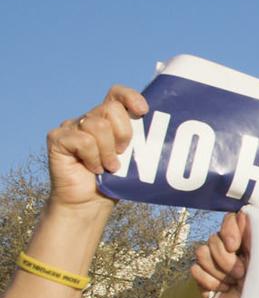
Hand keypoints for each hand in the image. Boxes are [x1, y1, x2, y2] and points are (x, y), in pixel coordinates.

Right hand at [46, 86, 146, 211]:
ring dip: (108, 152)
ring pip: (98, 125)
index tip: (143, 111)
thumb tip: (162, 129)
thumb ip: (140, 140)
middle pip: (111, 109)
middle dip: (124, 133)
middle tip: (123, 154)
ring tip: (110, 166)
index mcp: (107, 119)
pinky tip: (93, 168)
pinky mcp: (57, 138)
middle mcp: (88, 118)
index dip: (130, 97)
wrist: (89, 203)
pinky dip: (93, 158)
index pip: (116, 94)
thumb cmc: (114, 181)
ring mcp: (71, 127)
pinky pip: (83, 141)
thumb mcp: (133, 158)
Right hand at [191, 211, 250, 297]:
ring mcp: (213, 262)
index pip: (229, 219)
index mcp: (245, 239)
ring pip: (201, 252)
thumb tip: (244, 213)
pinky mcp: (203, 277)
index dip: (228, 231)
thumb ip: (256, 235)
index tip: (235, 246)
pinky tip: (223, 290)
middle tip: (241, 274)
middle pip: (213, 239)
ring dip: (219, 272)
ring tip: (234, 283)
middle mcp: (227, 247)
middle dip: (226, 259)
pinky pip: (195, 270)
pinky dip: (210, 282)